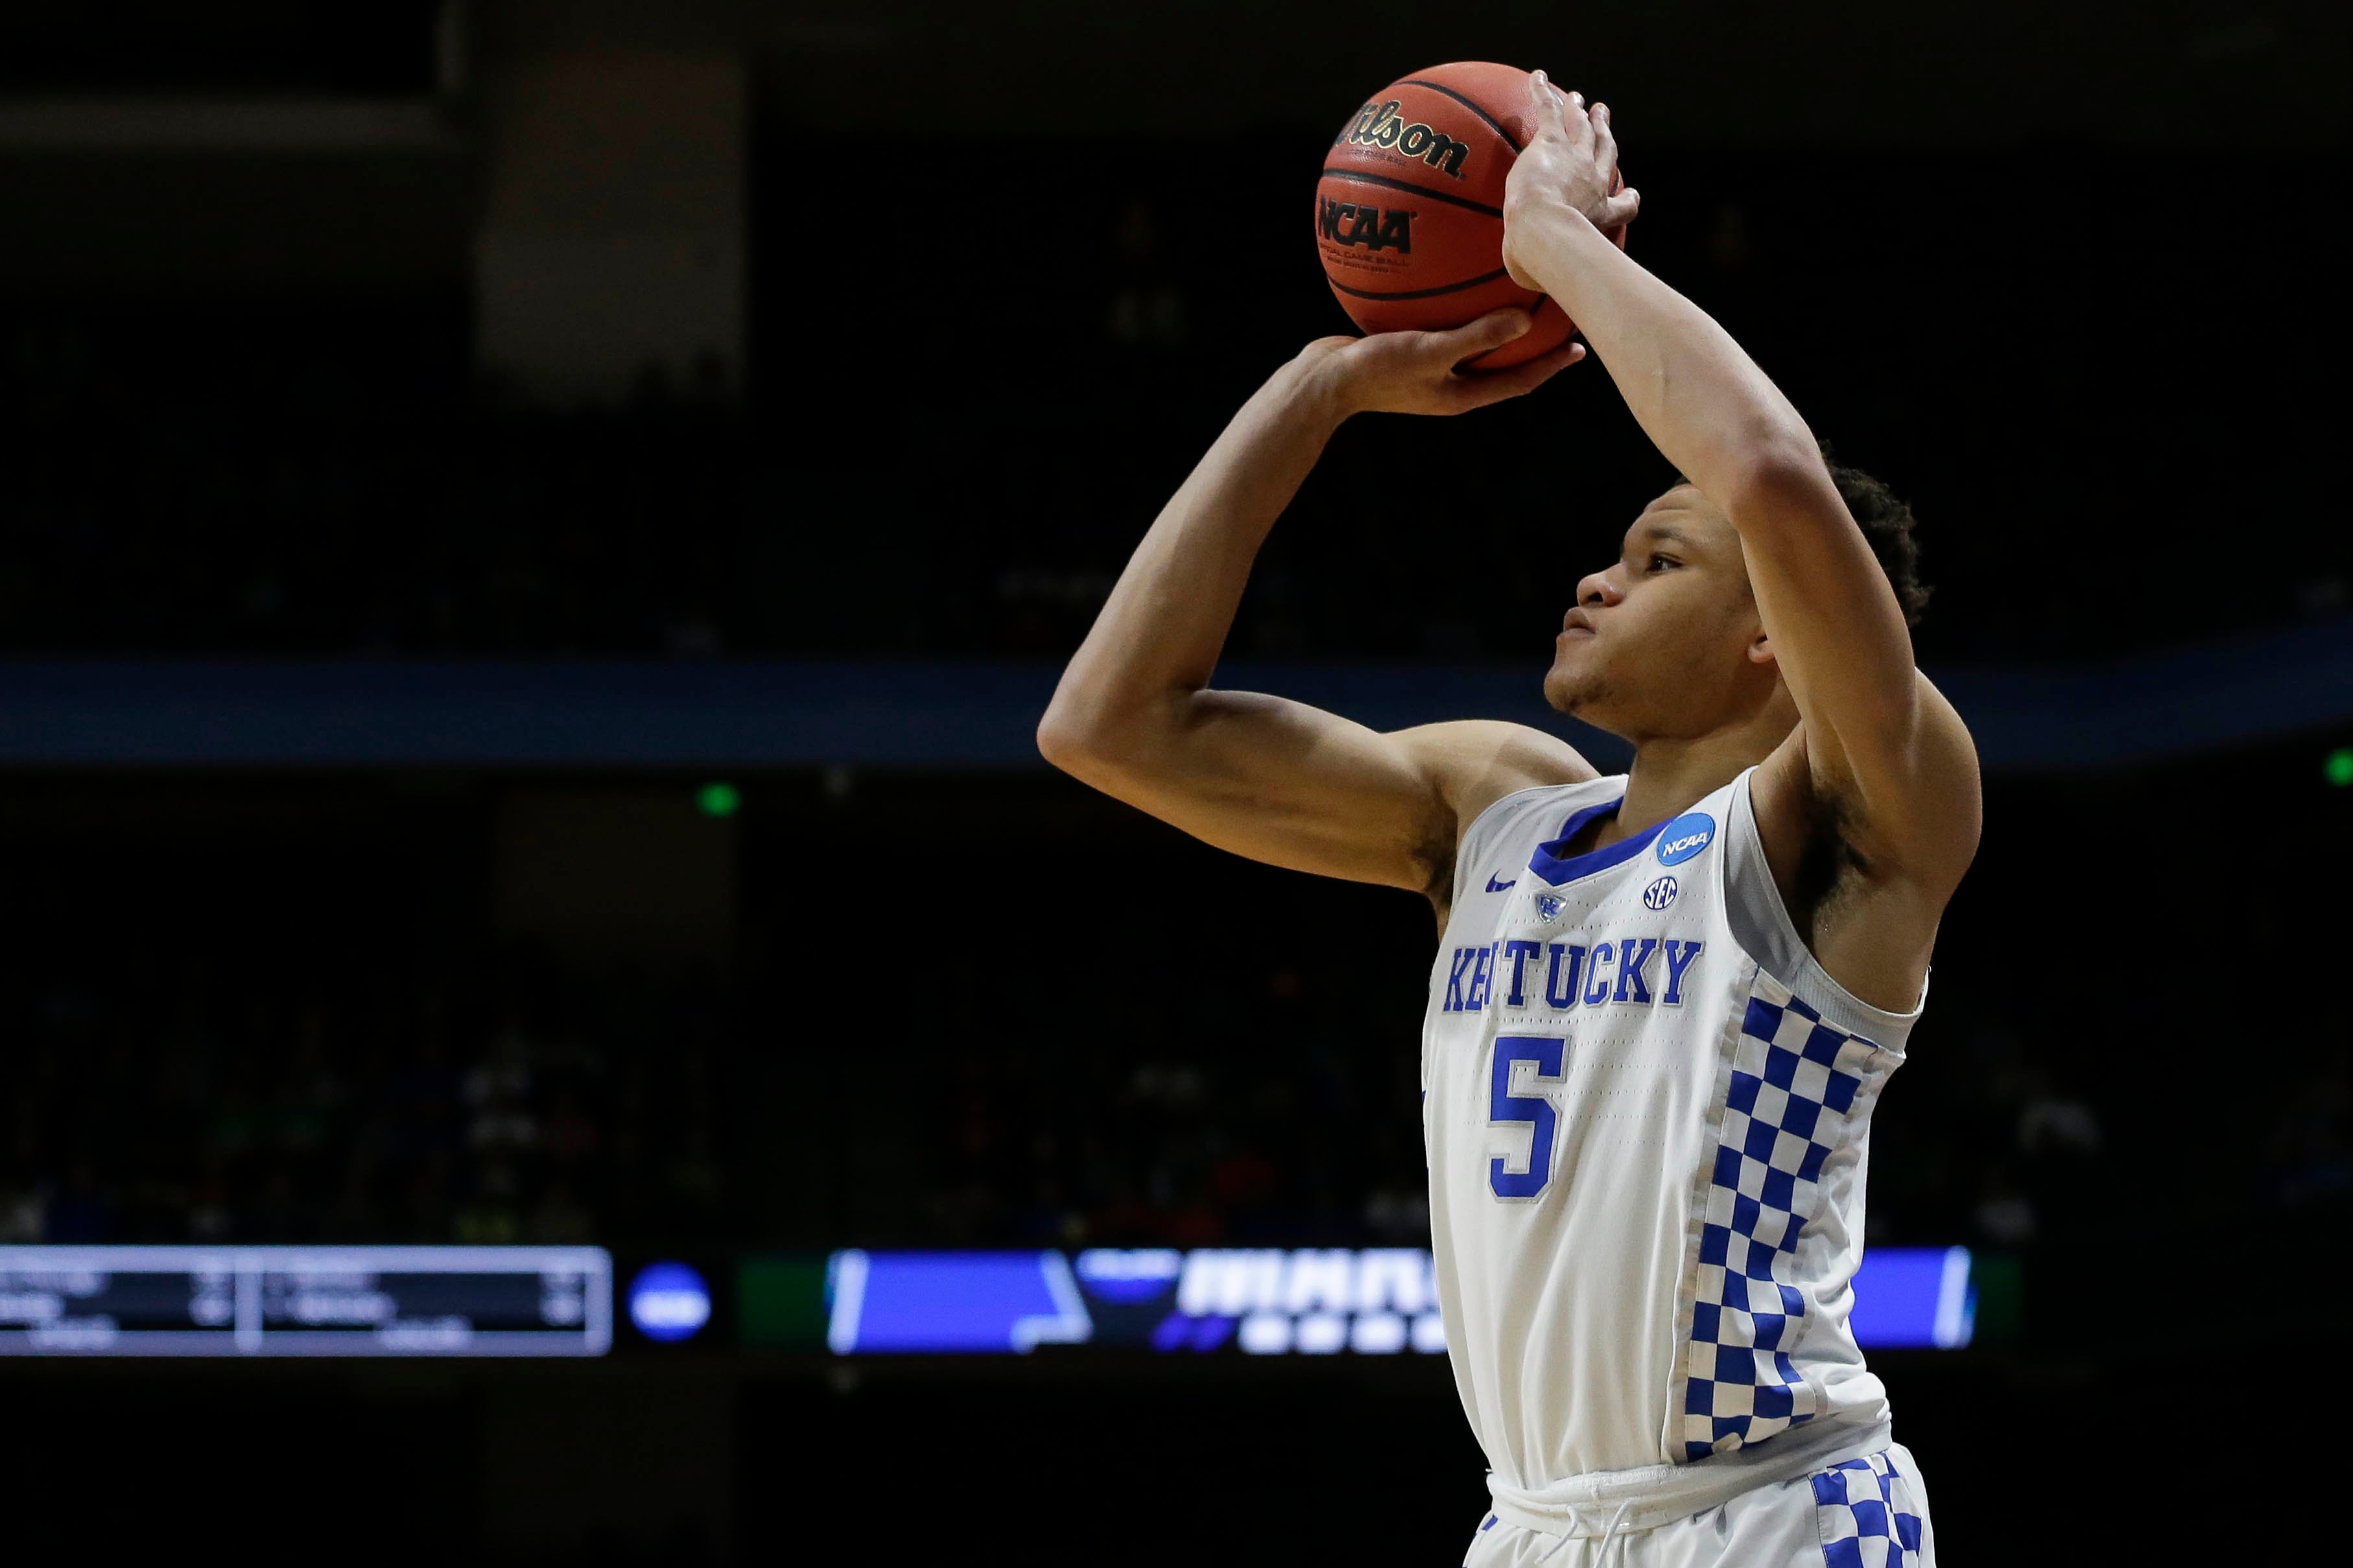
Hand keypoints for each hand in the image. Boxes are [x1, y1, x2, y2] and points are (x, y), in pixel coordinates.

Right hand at [1294, 310, 1585, 418]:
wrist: (1321, 383)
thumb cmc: (1374, 371)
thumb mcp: (1430, 350)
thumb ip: (1477, 336)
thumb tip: (1526, 319)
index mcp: (1462, 395)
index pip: (1520, 381)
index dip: (1552, 365)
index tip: (1580, 347)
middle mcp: (1451, 385)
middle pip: (1505, 364)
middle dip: (1534, 344)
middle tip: (1560, 318)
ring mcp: (1429, 372)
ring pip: (1475, 346)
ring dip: (1497, 326)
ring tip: (1519, 296)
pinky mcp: (1408, 352)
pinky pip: (1445, 329)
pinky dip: (1458, 309)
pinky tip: (1456, 278)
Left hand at [1502, 72, 1639, 288]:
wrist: (1543, 233)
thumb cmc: (1545, 262)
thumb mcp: (1552, 278)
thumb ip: (1547, 280)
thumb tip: (1529, 294)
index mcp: (1600, 215)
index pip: (1621, 206)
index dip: (1626, 199)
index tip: (1629, 194)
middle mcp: (1593, 182)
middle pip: (1603, 150)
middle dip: (1604, 132)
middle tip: (1602, 116)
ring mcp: (1574, 158)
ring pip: (1580, 126)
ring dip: (1579, 110)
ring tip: (1577, 98)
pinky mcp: (1550, 143)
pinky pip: (1548, 110)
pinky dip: (1543, 93)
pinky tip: (1536, 78)